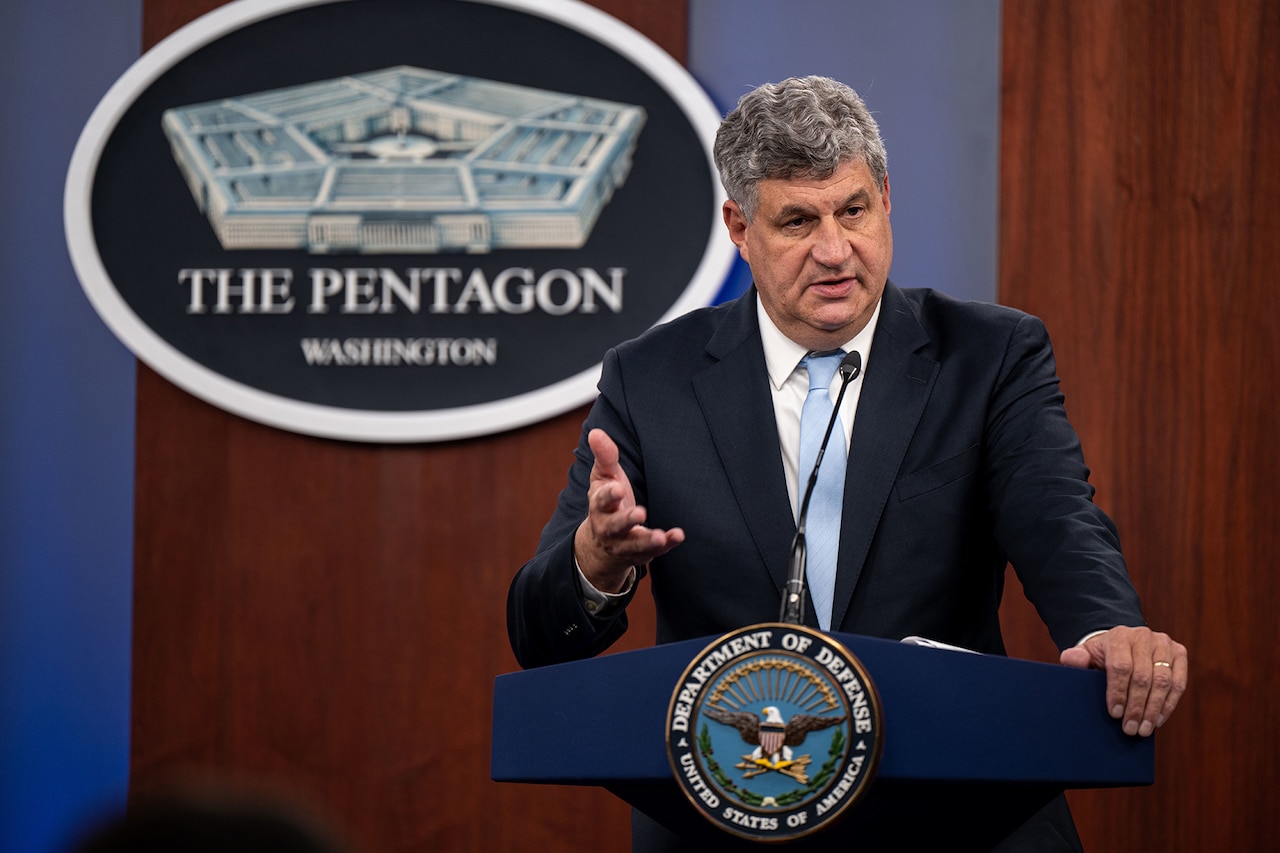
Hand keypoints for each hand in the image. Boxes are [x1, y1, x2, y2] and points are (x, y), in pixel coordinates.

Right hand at [575, 429, 684, 591]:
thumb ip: (604, 456)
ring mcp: (624, 542)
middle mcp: (609, 527)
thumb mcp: (604, 477)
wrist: (603, 543)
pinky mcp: (641, 552)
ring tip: (659, 537)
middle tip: (640, 514)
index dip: (608, 495)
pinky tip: (677, 535)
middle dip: (627, 520)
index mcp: (599, 505)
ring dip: (646, 540)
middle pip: (615, 525)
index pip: (601, 500)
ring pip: (634, 544)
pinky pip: (653, 551)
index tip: (616, 488)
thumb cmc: (607, 500)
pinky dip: (665, 544)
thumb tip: (596, 432)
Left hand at [1060, 625, 1186, 736]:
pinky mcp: (1179, 653)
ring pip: (1163, 682)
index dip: (1118, 692)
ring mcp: (1164, 643)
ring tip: (1144, 729)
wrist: (1125, 645)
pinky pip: (1178, 684)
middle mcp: (1144, 636)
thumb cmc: (1103, 655)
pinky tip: (1158, 720)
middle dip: (1136, 706)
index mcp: (1119, 636)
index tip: (1115, 714)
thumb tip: (1071, 659)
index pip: (1120, 666)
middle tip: (1130, 728)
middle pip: (1142, 677)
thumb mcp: (1086, 654)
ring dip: (1154, 709)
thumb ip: (1075, 658)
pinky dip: (1168, 705)